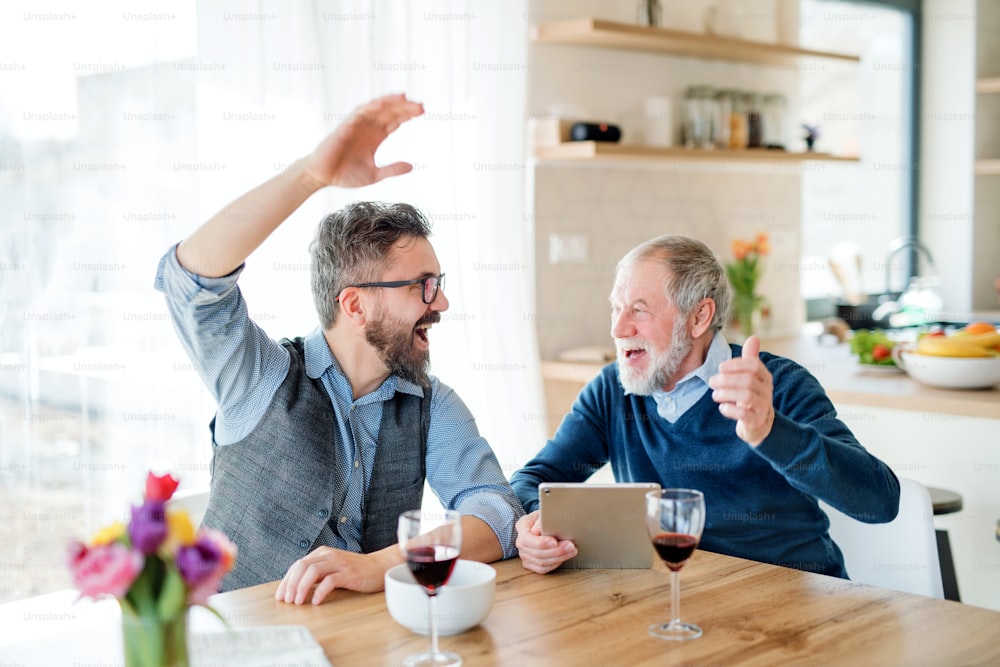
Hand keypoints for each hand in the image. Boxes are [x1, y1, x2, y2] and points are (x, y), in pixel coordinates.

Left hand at [275, 546, 394, 604]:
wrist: (379, 567)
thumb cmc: (355, 571)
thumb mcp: (332, 569)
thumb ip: (317, 574)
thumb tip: (295, 589)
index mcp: (322, 553)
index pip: (297, 565)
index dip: (286, 581)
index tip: (280, 596)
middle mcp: (328, 555)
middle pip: (302, 566)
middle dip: (290, 584)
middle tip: (286, 601)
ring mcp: (339, 563)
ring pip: (313, 571)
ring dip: (302, 588)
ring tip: (298, 602)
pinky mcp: (349, 573)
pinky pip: (330, 581)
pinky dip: (320, 592)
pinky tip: (316, 602)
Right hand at [303, 93, 424, 188]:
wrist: (322, 177)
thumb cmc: (345, 175)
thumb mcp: (374, 175)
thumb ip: (392, 170)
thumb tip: (412, 166)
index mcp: (376, 137)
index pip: (395, 121)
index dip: (408, 115)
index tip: (422, 111)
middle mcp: (368, 128)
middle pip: (389, 112)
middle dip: (404, 107)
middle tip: (421, 105)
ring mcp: (356, 125)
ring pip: (375, 108)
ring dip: (389, 102)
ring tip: (404, 97)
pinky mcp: (344, 127)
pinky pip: (358, 113)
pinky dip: (369, 107)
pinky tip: (381, 104)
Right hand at [515, 510, 576, 573]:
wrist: (543, 524)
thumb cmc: (544, 518)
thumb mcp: (543, 513)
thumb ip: (541, 520)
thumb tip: (539, 529)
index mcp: (521, 527)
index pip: (527, 539)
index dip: (541, 543)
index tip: (555, 542)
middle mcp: (520, 543)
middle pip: (536, 553)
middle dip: (556, 551)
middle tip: (571, 546)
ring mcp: (524, 555)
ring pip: (541, 562)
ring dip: (559, 558)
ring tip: (572, 551)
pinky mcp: (531, 564)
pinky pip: (542, 569)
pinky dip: (555, 564)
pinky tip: (564, 557)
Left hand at [709, 335, 774, 445]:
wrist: (758, 422)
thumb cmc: (751, 394)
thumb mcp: (752, 376)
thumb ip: (750, 358)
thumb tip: (754, 337)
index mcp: (764, 376)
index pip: (753, 365)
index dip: (736, 364)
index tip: (720, 367)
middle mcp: (767, 390)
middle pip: (748, 381)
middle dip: (726, 380)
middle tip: (711, 382)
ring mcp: (763, 406)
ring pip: (746, 396)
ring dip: (726, 393)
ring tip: (715, 394)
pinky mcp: (756, 421)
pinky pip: (744, 415)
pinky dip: (730, 410)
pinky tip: (722, 407)